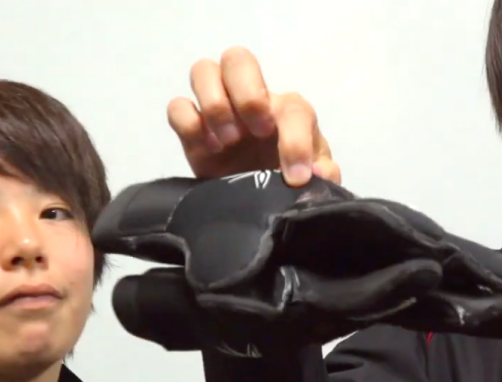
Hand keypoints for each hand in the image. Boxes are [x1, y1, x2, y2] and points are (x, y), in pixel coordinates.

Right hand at [167, 46, 339, 186]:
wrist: (259, 202)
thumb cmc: (288, 180)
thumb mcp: (314, 180)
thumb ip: (324, 174)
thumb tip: (317, 174)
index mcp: (287, 112)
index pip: (293, 108)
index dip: (295, 141)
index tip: (295, 176)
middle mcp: (251, 99)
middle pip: (238, 59)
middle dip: (246, 94)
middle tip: (256, 133)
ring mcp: (218, 110)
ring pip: (203, 70)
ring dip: (214, 104)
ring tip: (227, 141)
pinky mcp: (193, 132)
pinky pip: (178, 107)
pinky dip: (188, 123)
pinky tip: (207, 149)